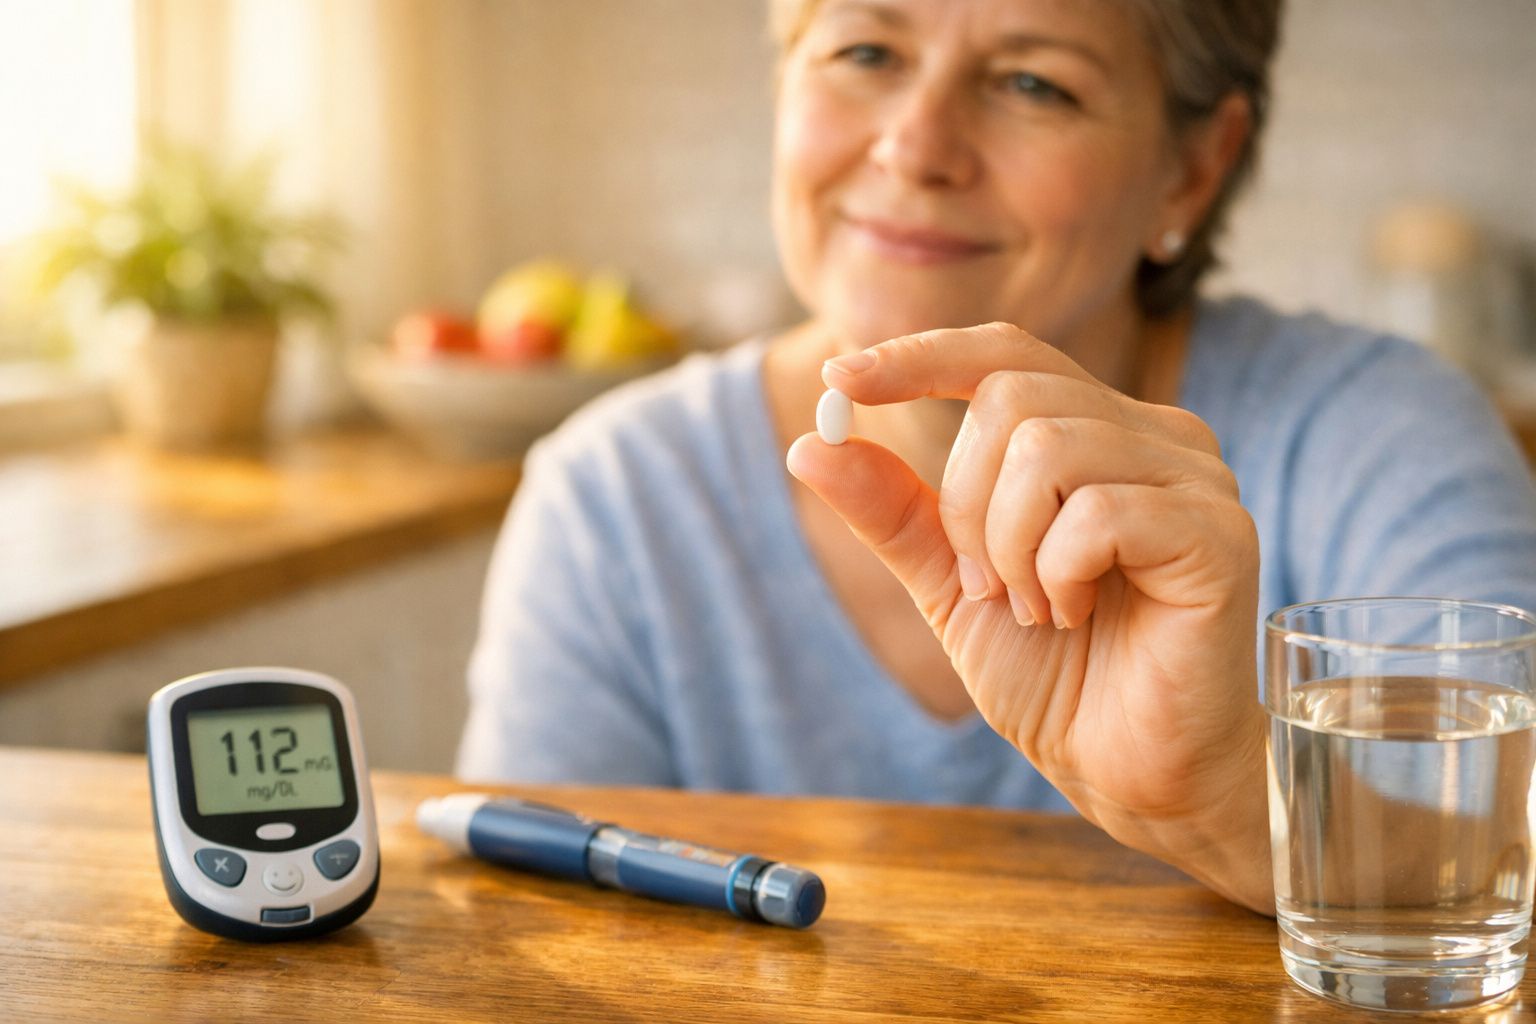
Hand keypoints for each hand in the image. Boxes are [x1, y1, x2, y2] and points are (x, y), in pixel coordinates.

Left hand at [786, 322, 1272, 911]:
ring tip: (1038, 607)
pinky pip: (1098, 511)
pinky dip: (1057, 572)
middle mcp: (1155, 436)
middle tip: (989, 584)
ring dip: (1009, 546)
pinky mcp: (1218, 532)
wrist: (1130, 772)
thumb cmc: (1057, 675)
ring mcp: (1195, 478)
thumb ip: (893, 513)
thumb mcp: (949, 584)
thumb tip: (809, 444)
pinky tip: (1078, 614)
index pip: (1005, 353)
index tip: (840, 380)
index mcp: (1098, 432)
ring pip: (1048, 447)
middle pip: (1012, 396)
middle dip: (967, 502)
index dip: (920, 357)